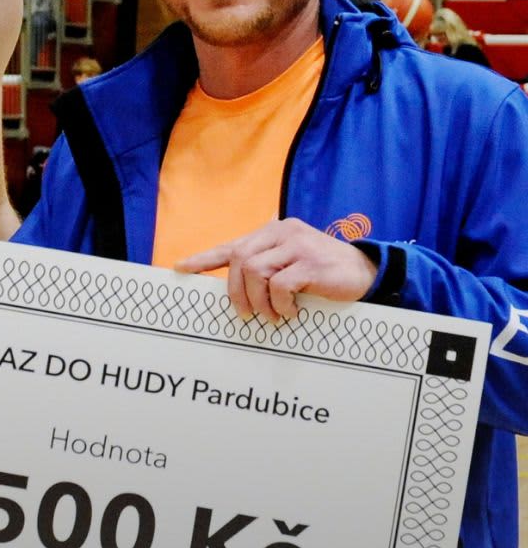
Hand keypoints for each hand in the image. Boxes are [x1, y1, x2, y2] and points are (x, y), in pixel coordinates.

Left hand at [176, 218, 377, 321]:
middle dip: (236, 291)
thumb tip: (236, 287)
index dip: (204, 258)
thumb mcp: (292, 262)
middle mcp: (282, 233)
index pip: (232, 245)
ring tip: (272, 314)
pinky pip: (280, 285)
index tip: (180, 269)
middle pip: (239, 259)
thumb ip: (267, 266)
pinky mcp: (311, 264)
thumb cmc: (324, 271)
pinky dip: (279, 304)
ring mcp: (297, 246)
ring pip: (255, 271)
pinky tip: (290, 311)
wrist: (366, 271)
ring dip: (258, 300)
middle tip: (246, 313)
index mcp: (273, 232)